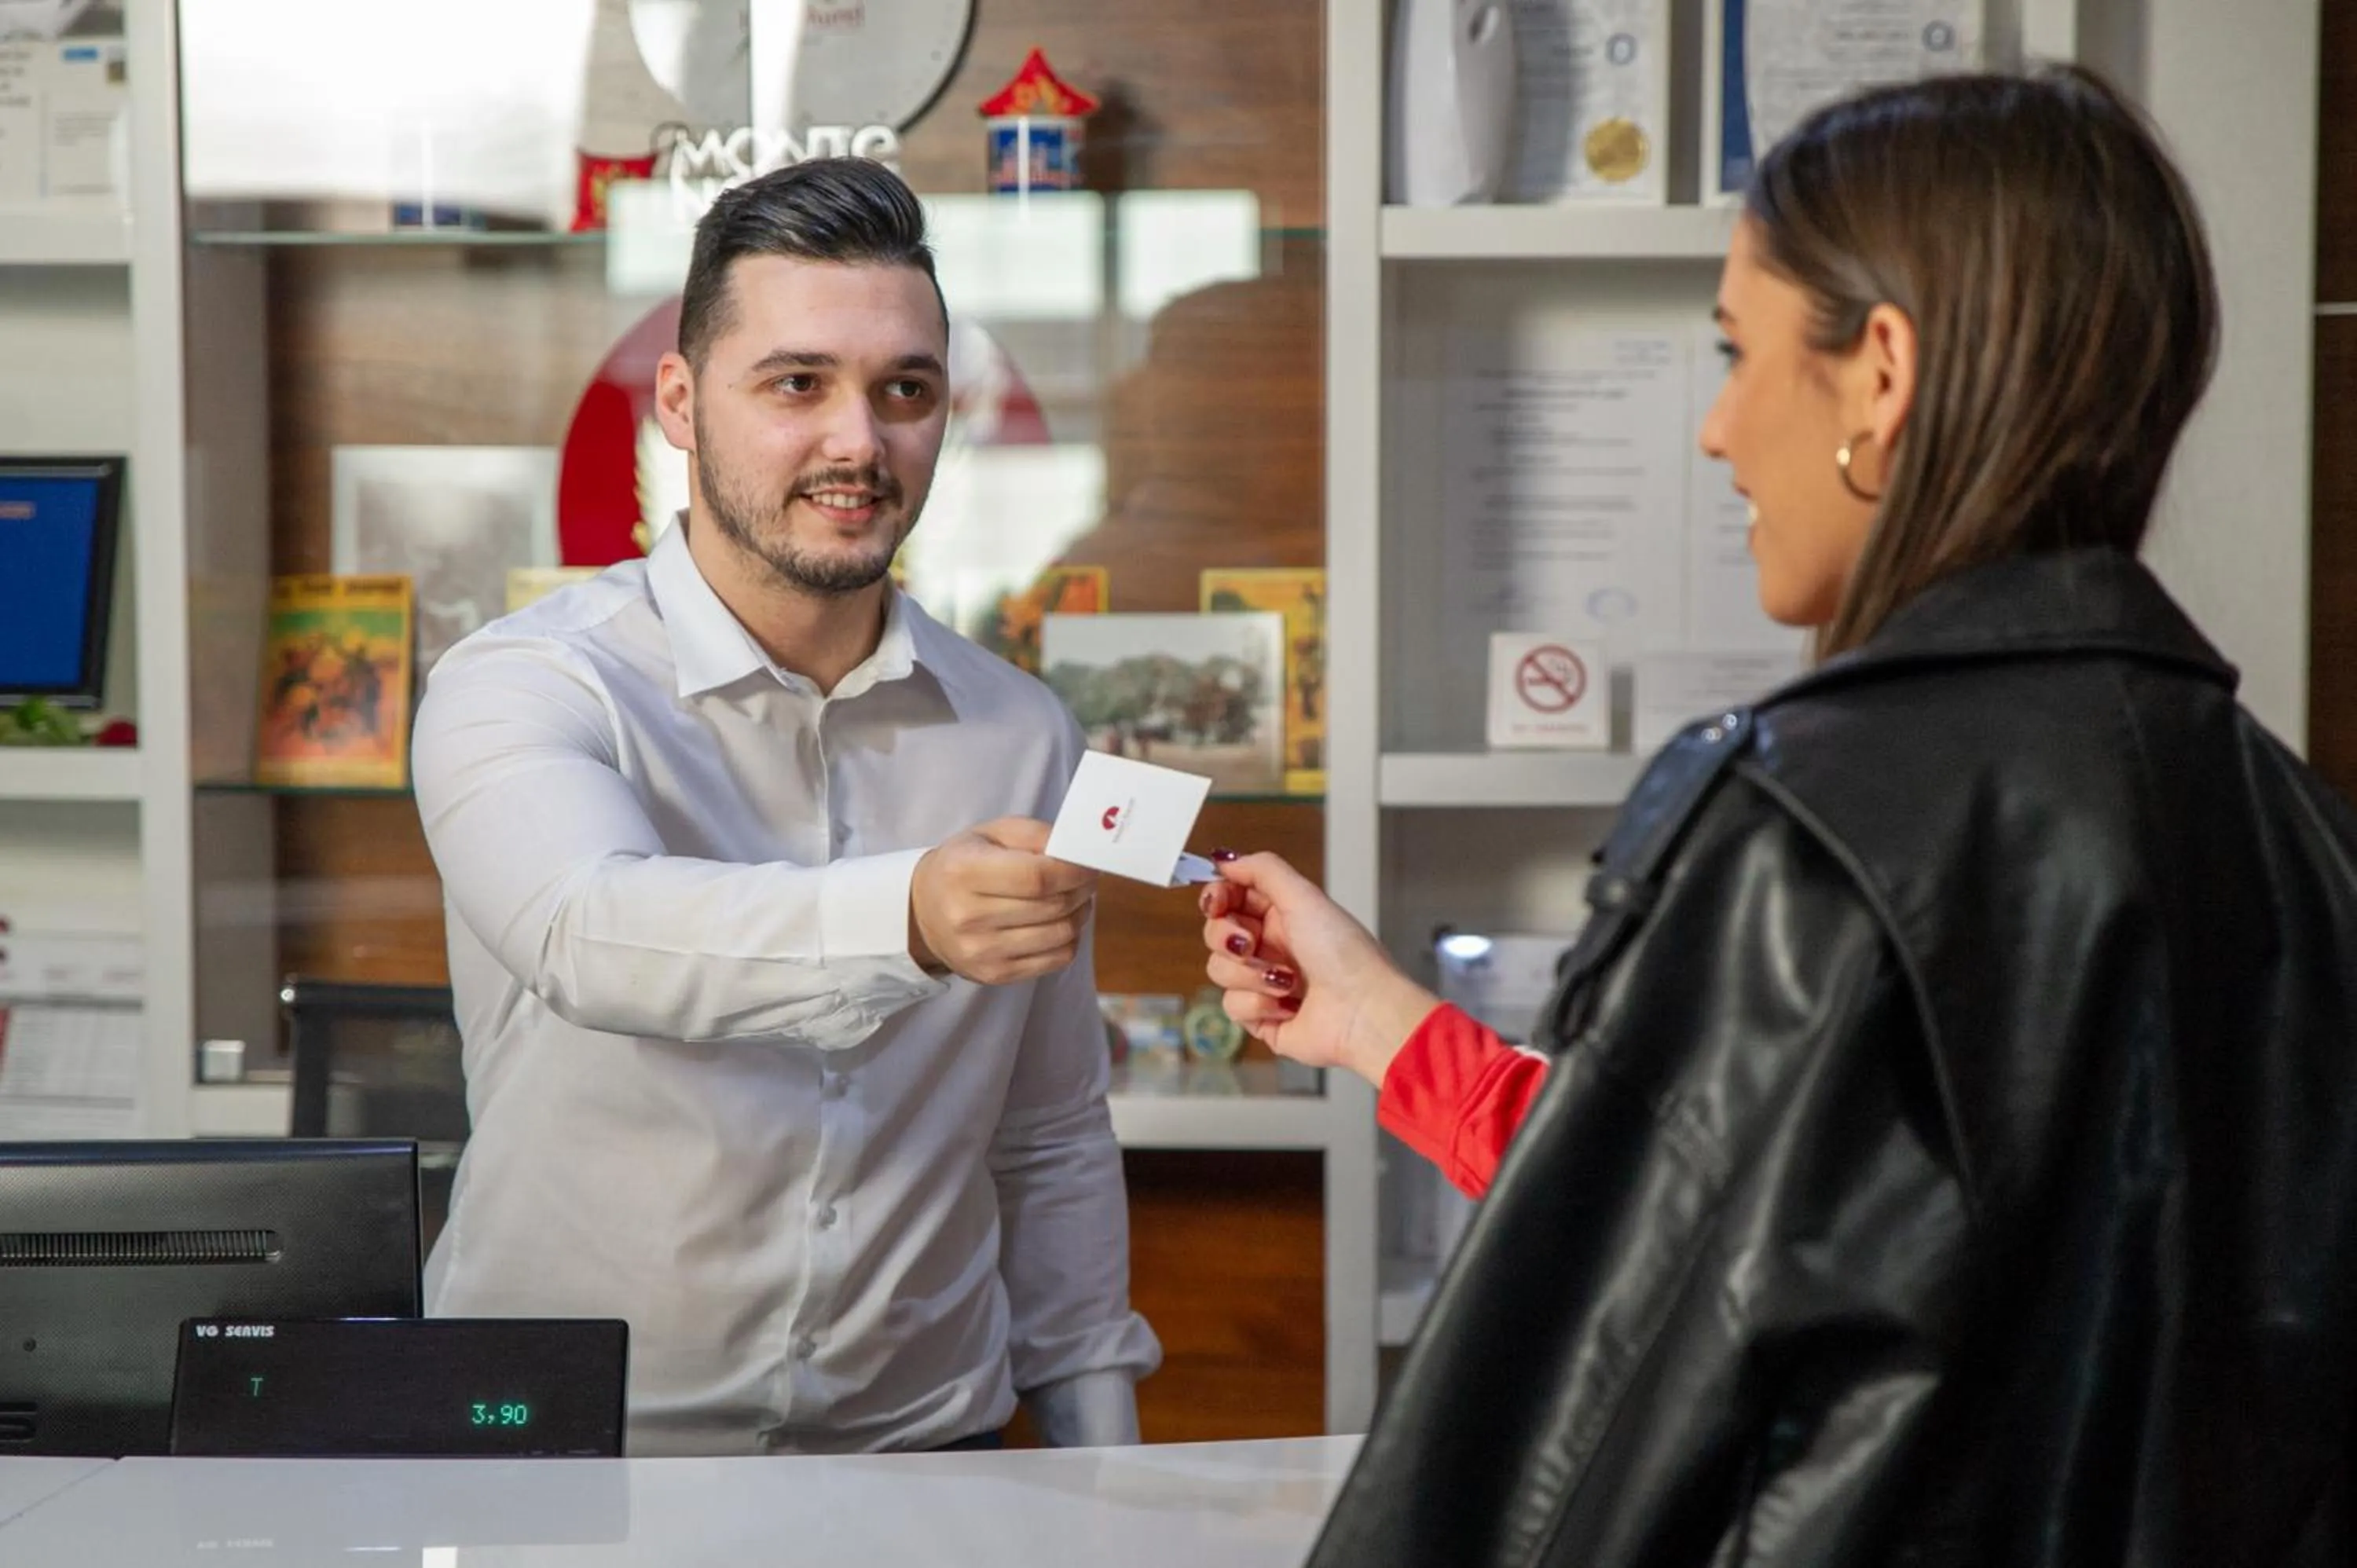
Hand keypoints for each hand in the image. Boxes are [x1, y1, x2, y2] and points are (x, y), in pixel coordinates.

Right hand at [910, 819, 1097, 984]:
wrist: (923, 910)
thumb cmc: (964, 864)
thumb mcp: (990, 834)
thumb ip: (1034, 834)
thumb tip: (1077, 851)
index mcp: (964, 872)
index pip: (1037, 877)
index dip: (1075, 871)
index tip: (1090, 863)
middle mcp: (967, 916)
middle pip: (1052, 906)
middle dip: (1081, 889)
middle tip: (1086, 877)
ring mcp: (980, 951)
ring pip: (1060, 934)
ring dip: (1079, 913)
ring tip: (1073, 897)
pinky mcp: (993, 974)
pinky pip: (1057, 959)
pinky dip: (1069, 938)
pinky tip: (1060, 922)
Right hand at [1199, 852, 1439, 1088]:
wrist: (1363, 1012)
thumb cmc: (1345, 955)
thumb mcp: (1304, 897)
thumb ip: (1262, 870)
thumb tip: (1225, 858)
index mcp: (1282, 914)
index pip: (1229, 897)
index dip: (1216, 897)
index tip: (1217, 902)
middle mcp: (1270, 946)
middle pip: (1216, 932)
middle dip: (1230, 938)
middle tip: (1252, 943)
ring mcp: (1263, 982)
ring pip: (1219, 970)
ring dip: (1251, 974)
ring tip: (1287, 981)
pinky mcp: (1261, 1016)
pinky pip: (1232, 1005)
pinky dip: (1259, 1004)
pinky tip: (1288, 1006)